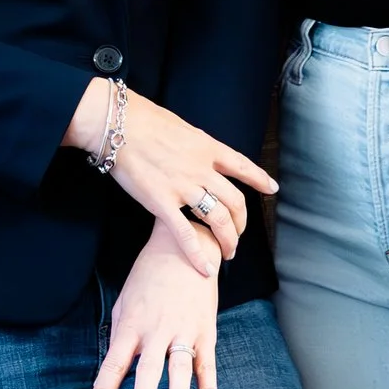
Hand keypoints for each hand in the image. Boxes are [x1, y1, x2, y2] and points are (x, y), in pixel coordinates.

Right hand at [68, 79, 273, 276]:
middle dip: (241, 222)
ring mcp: (183, 187)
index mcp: (207, 148)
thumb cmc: (143, 119)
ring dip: (228, 240)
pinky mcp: (162, 202)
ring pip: (218, 220)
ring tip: (228, 252)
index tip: (271, 188)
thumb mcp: (180, 126)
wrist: (117, 123)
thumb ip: (194, 143)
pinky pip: (185, 234)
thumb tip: (199, 150)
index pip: (242, 166)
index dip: (259, 179)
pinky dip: (198, 254)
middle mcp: (201, 170)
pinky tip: (206, 269)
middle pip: (235, 201)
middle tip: (238, 233)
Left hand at [89, 236, 218, 388]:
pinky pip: (207, 364)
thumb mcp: (125, 299)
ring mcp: (184, 331)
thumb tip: (115, 362)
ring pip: (181, 368)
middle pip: (149, 368)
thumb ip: (120, 332)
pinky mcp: (206, 331)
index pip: (114, 362)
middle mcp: (157, 330)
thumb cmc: (149, 274)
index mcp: (132, 323)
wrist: (183, 246)